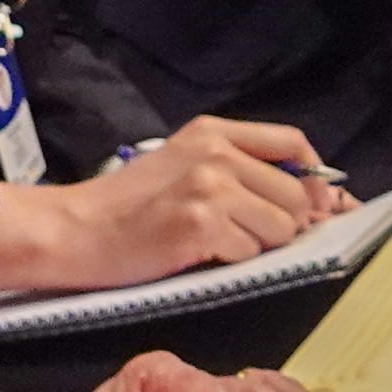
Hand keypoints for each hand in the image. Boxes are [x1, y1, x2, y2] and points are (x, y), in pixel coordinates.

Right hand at [0, 117, 347, 292]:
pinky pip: (250, 251)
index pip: (293, 143)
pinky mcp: (200, 225)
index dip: (315, 177)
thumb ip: (241, 169)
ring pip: (280, 226)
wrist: (75, 229)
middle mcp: (216, 152)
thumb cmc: (129, 204)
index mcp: (214, 131)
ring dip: (259, 245)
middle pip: (296, 191)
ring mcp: (209, 187)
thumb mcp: (184, 163)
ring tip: (218, 243)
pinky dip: (233, 260)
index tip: (316, 205)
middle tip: (252, 235)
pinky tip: (201, 254)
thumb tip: (315, 199)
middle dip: (288, 222)